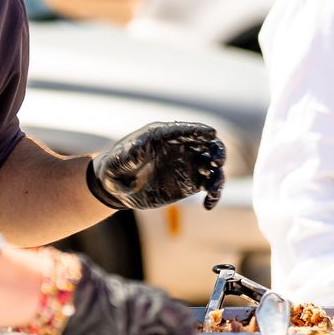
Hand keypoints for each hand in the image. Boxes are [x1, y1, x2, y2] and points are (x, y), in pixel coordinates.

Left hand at [86, 121, 225, 210]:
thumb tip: (139, 149)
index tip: (211, 133)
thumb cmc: (115, 168)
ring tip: (214, 189)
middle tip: (217, 162)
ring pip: (212, 166)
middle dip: (216, 150)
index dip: (199, 130)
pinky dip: (213, 194)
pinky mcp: (191, 183)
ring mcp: (188, 164)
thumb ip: (128, 155)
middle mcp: (180, 147)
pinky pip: (208, 186)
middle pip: (206, 144)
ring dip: (218, 175)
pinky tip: (208, 204)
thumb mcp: (116, 162)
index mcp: (162, 135)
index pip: (184, 130)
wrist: (118, 187)